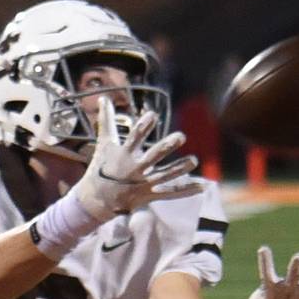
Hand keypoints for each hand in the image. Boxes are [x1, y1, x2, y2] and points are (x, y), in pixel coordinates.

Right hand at [73, 99, 201, 218]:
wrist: (97, 200)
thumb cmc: (101, 167)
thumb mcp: (104, 143)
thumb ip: (107, 121)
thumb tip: (104, 98)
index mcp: (123, 154)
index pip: (134, 138)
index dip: (143, 127)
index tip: (153, 115)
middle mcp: (134, 169)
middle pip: (153, 157)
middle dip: (166, 147)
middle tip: (181, 136)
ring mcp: (143, 184)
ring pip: (164, 176)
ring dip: (180, 168)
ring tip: (194, 160)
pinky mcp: (149, 195)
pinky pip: (170, 192)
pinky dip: (186, 190)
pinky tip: (201, 185)